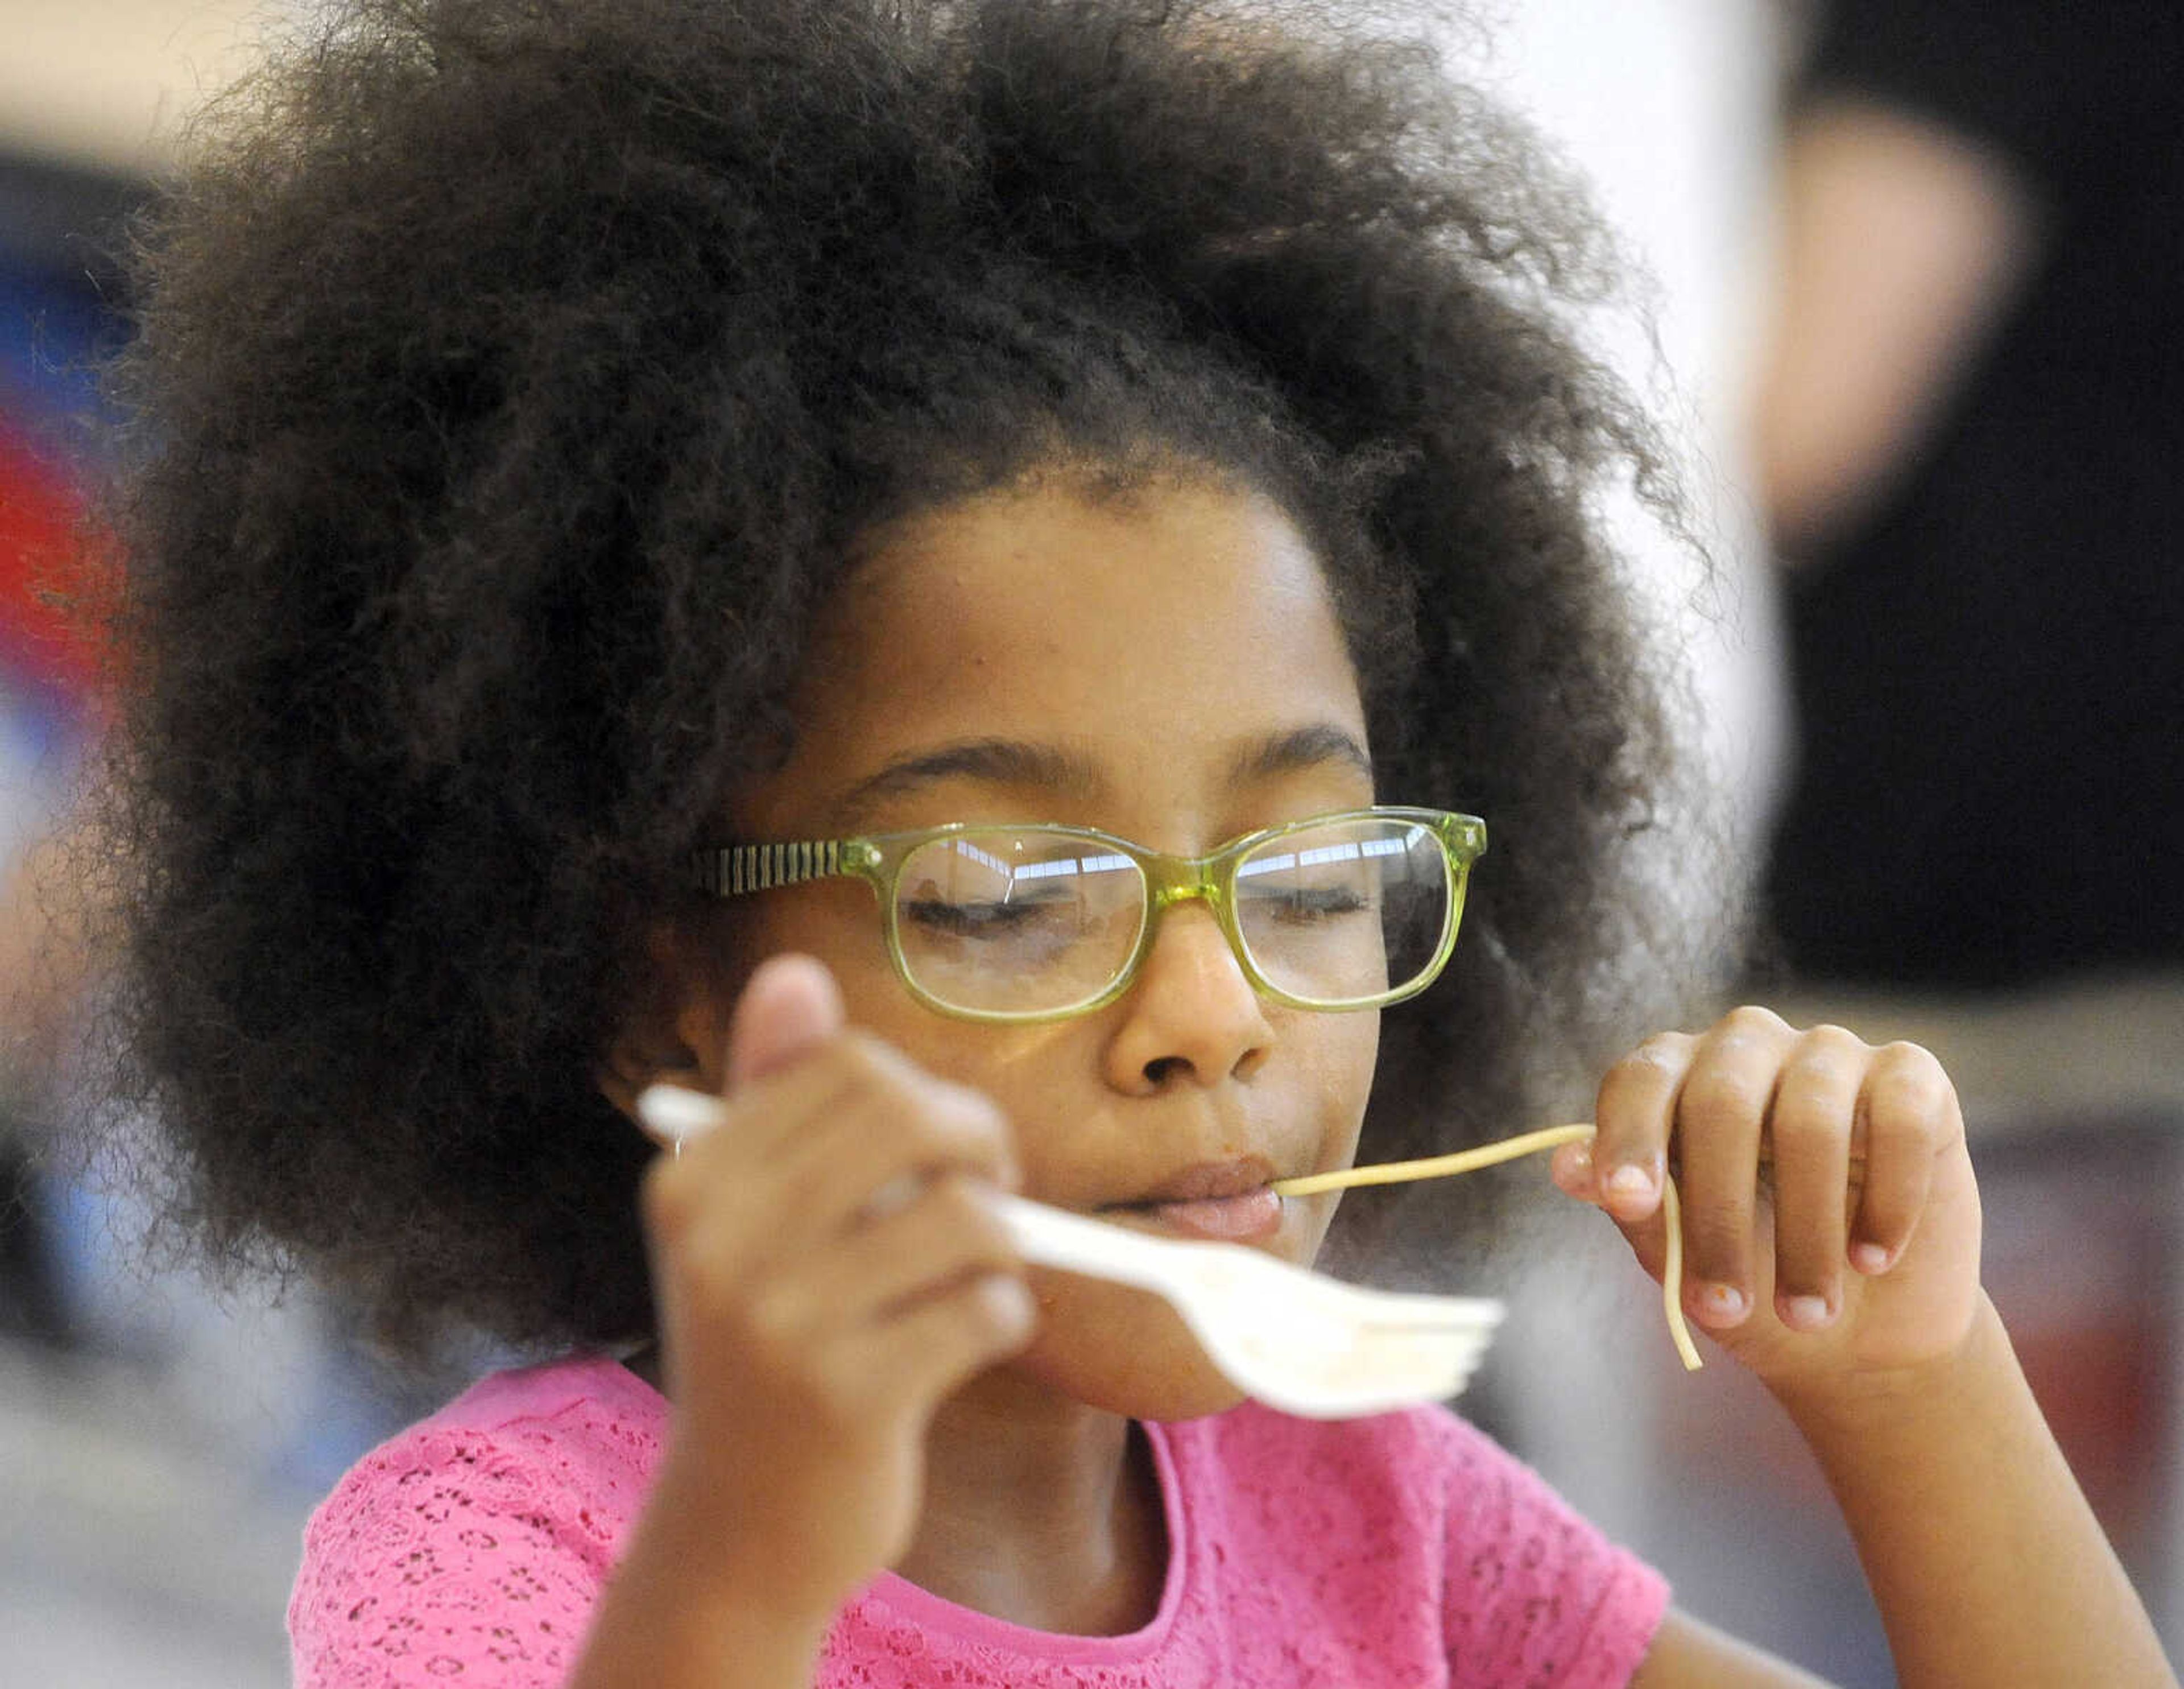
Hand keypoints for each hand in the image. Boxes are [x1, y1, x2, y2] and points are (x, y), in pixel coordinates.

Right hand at [637, 954, 1034, 1616]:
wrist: (737, 1532)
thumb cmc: (769, 1349)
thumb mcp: (752, 1221)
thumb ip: (775, 1096)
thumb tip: (792, 971)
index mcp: (693, 1180)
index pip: (850, 1066)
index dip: (926, 1098)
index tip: (943, 1155)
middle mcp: (720, 1241)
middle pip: (912, 1116)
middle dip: (980, 1149)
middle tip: (987, 1201)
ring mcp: (779, 1321)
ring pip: (966, 1216)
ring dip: (999, 1251)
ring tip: (968, 1287)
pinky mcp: (846, 1397)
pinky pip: (987, 1307)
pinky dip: (1001, 1320)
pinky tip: (961, 1349)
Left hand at [1552, 1006, 1982, 1398]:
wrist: (1858, 1330)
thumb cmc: (1751, 1280)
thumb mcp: (1680, 1255)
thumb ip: (1634, 1206)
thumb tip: (1567, 1165)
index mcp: (1675, 1076)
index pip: (1640, 1081)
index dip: (1629, 1138)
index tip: (1628, 1203)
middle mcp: (1747, 1046)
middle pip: (1721, 1101)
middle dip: (1719, 1216)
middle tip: (1723, 1309)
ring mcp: (1830, 1053)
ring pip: (1811, 1122)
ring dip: (1806, 1235)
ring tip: (1807, 1314)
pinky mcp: (1913, 1078)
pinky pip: (1900, 1119)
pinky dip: (1889, 1200)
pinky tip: (1874, 1259)